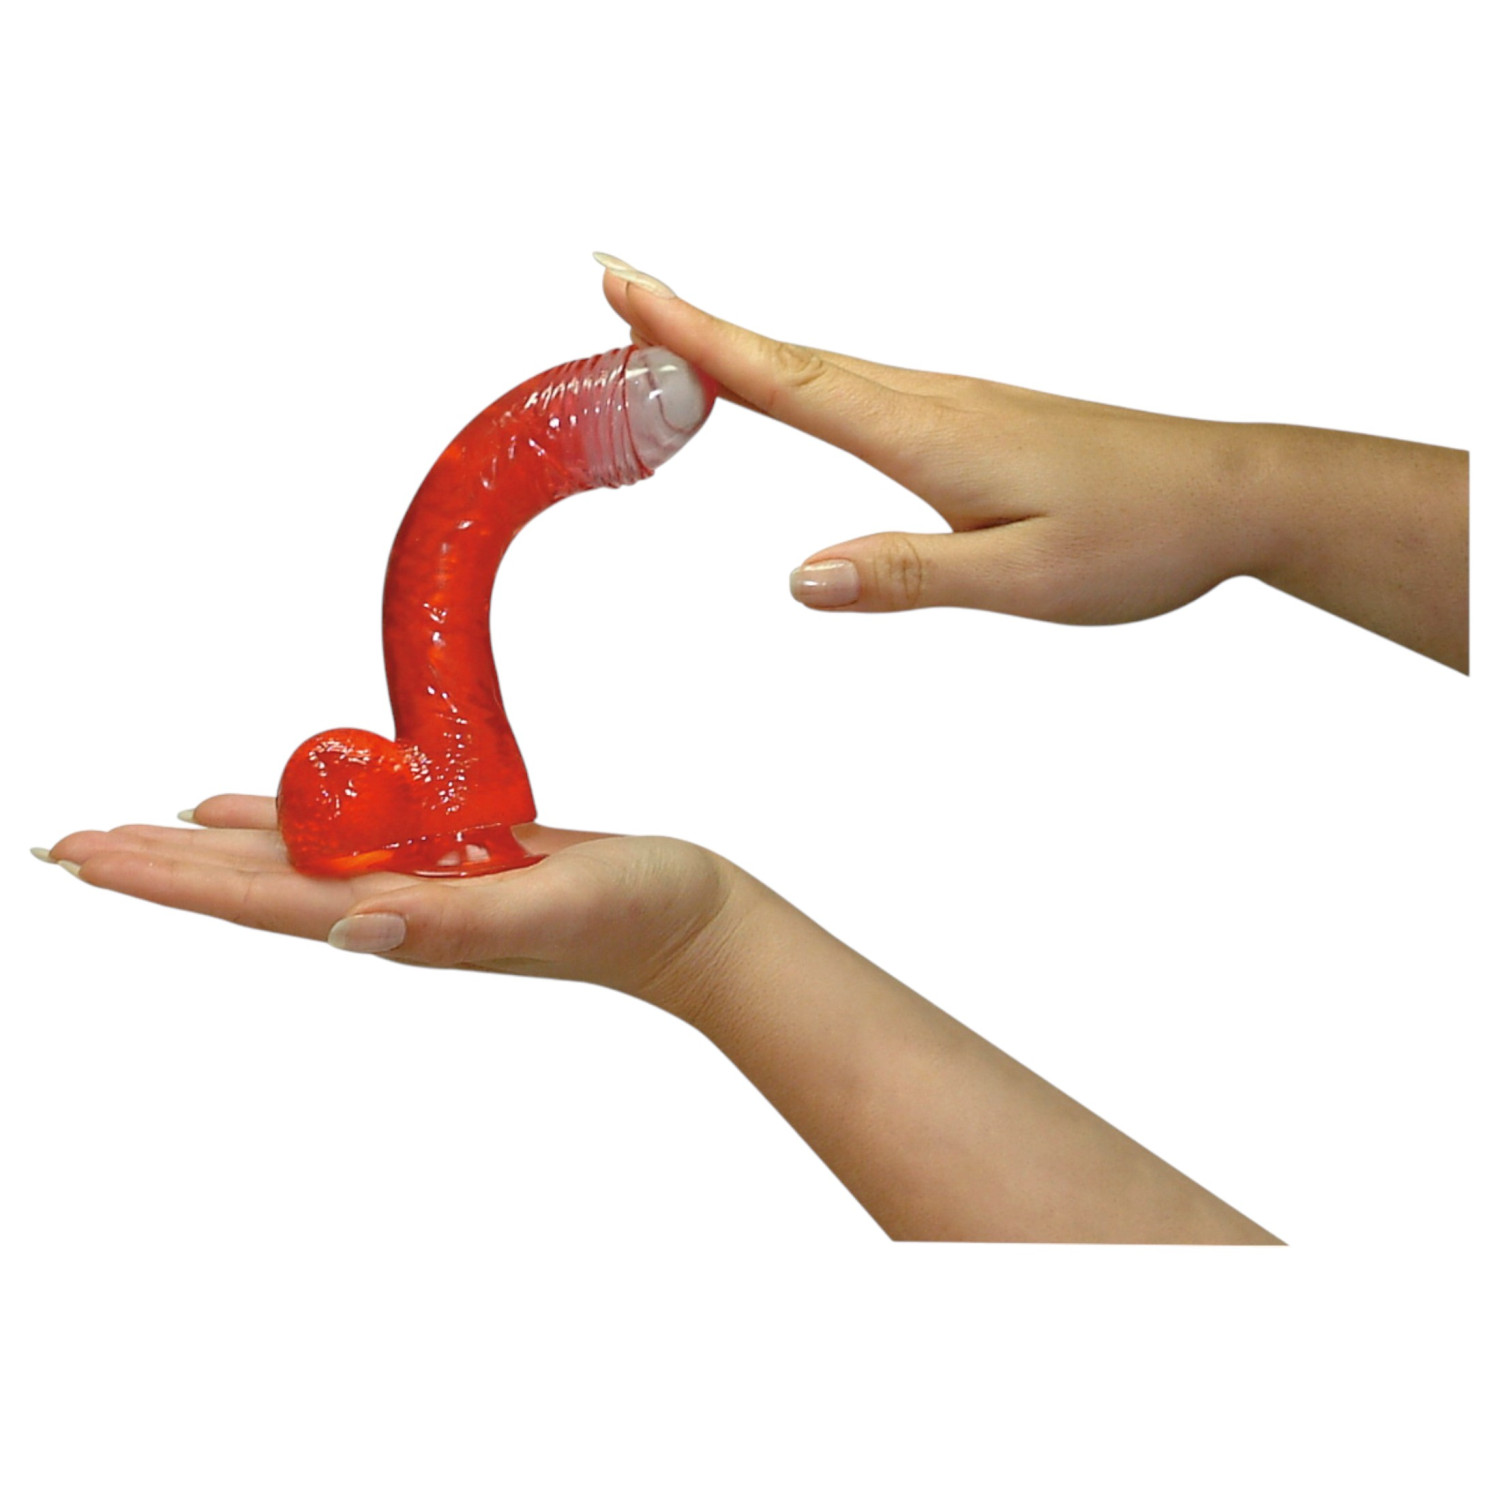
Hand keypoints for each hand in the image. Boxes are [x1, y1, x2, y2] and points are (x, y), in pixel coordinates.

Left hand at [40, 796, 736, 1012]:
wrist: (687, 918)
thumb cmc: (633, 916)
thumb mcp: (550, 910)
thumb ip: (454, 926)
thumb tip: (350, 931)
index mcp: (404, 921)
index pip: (258, 900)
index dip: (166, 878)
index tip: (82, 857)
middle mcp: (394, 907)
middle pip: (250, 884)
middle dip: (159, 864)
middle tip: (67, 842)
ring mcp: (421, 884)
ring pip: (289, 859)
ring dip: (209, 846)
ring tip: (137, 830)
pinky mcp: (452, 857)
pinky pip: (350, 834)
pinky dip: (291, 819)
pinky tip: (250, 808)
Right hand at [596, 252, 1467, 667]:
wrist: (1229, 495)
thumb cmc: (1138, 534)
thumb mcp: (1021, 577)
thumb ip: (906, 576)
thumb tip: (799, 580)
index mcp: (926, 433)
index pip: (784, 379)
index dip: (695, 336)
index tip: (621, 288)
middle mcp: (928, 402)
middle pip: (785, 357)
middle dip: (691, 324)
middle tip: (612, 290)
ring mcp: (949, 404)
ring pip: (818, 368)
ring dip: (737, 350)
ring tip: (668, 338)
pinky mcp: (967, 419)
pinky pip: (856, 389)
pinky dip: (794, 376)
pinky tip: (786, 386)